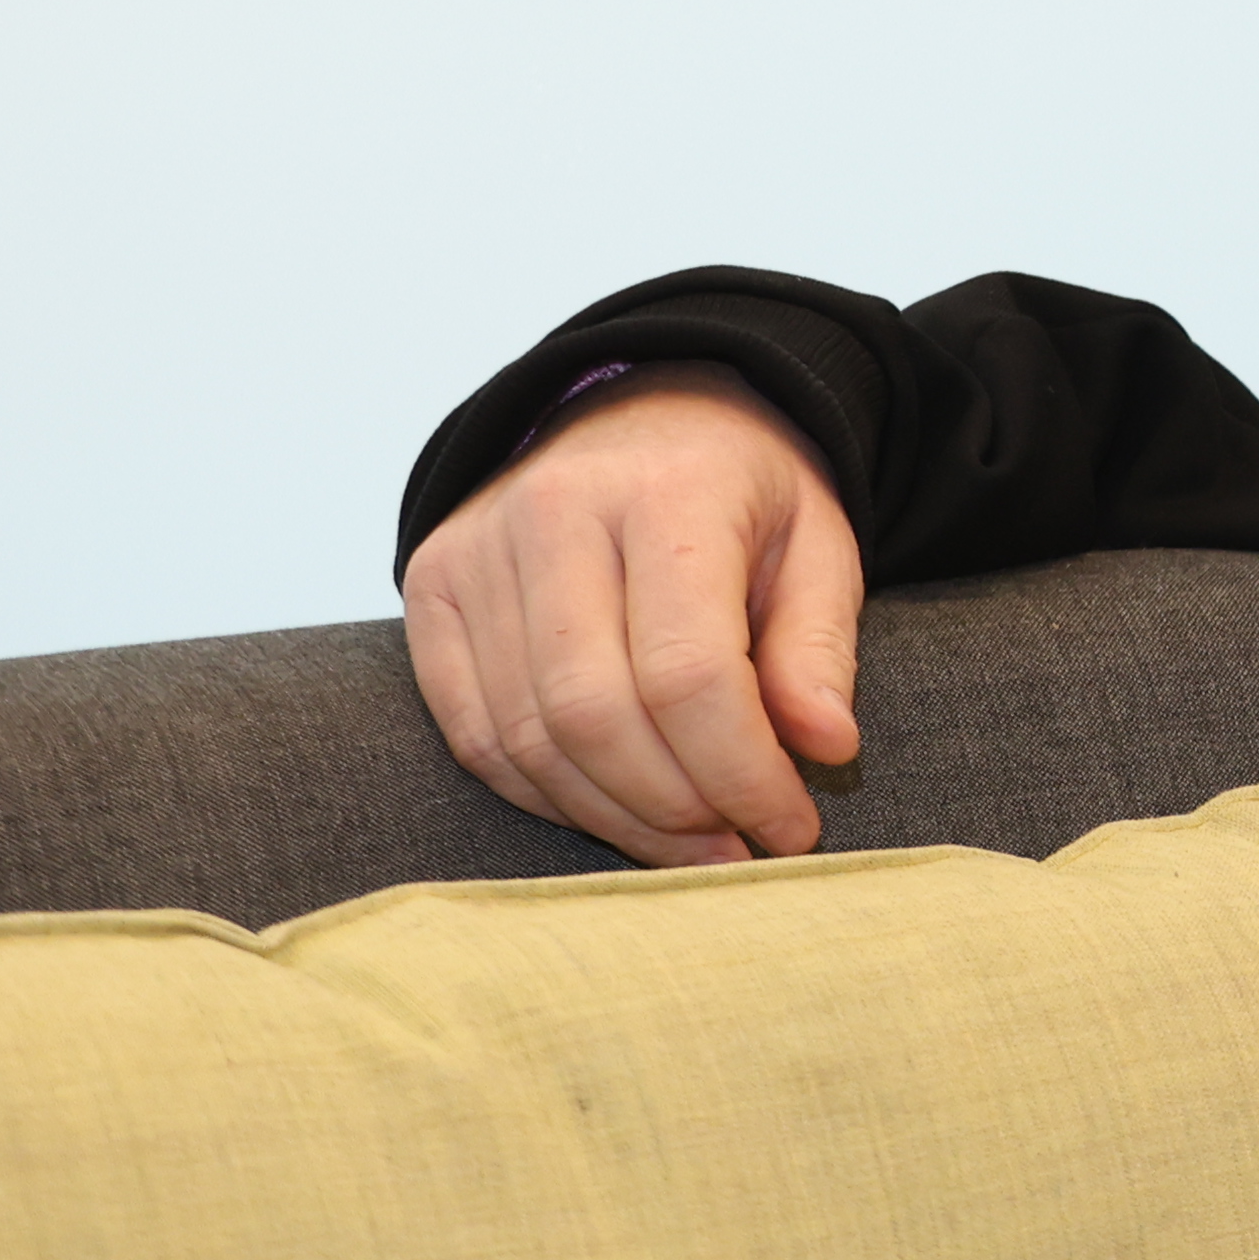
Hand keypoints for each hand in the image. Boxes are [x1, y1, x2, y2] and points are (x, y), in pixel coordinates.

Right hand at [398, 366, 864, 867]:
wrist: (642, 412)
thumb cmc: (742, 493)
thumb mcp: (819, 545)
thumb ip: (819, 646)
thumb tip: (827, 747)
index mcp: (667, 492)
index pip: (689, 673)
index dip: (742, 773)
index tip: (792, 827)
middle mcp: (552, 513)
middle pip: (595, 715)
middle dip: (674, 809)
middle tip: (736, 847)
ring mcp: (476, 550)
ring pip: (527, 738)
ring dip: (612, 817)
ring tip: (687, 841)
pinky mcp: (431, 588)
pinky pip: (474, 733)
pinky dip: (546, 794)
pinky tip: (614, 809)